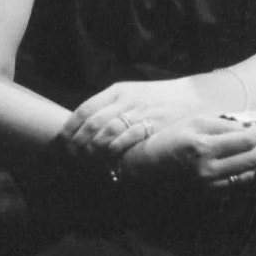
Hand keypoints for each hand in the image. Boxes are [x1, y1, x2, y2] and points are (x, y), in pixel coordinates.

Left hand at [59, 78, 205, 160]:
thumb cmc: (159, 100)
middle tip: (69, 160)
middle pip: (92, 124)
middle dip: (77, 144)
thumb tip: (80, 129)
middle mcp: (126, 99)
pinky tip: (108, 161)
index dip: (69, 130)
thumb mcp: (132, 95)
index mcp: (117, 91)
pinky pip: (127, 138)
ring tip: (84, 163)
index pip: (83, 110)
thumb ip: (109, 108)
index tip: (60, 145)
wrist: (195, 97)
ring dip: (92, 150)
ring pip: (106, 132)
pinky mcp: (154, 123)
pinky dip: (114, 150)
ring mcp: (140, 111)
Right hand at [118, 112, 255, 190]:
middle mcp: (208, 170)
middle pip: (253, 159)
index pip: (246, 139)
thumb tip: (250, 126)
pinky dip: (245, 172)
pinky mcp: (206, 195)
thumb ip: (223, 124)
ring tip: (253, 147)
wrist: (141, 168)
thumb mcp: (193, 122)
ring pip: (248, 174)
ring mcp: (208, 186)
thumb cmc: (167, 139)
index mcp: (203, 147)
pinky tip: (241, 161)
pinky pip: (236, 186)